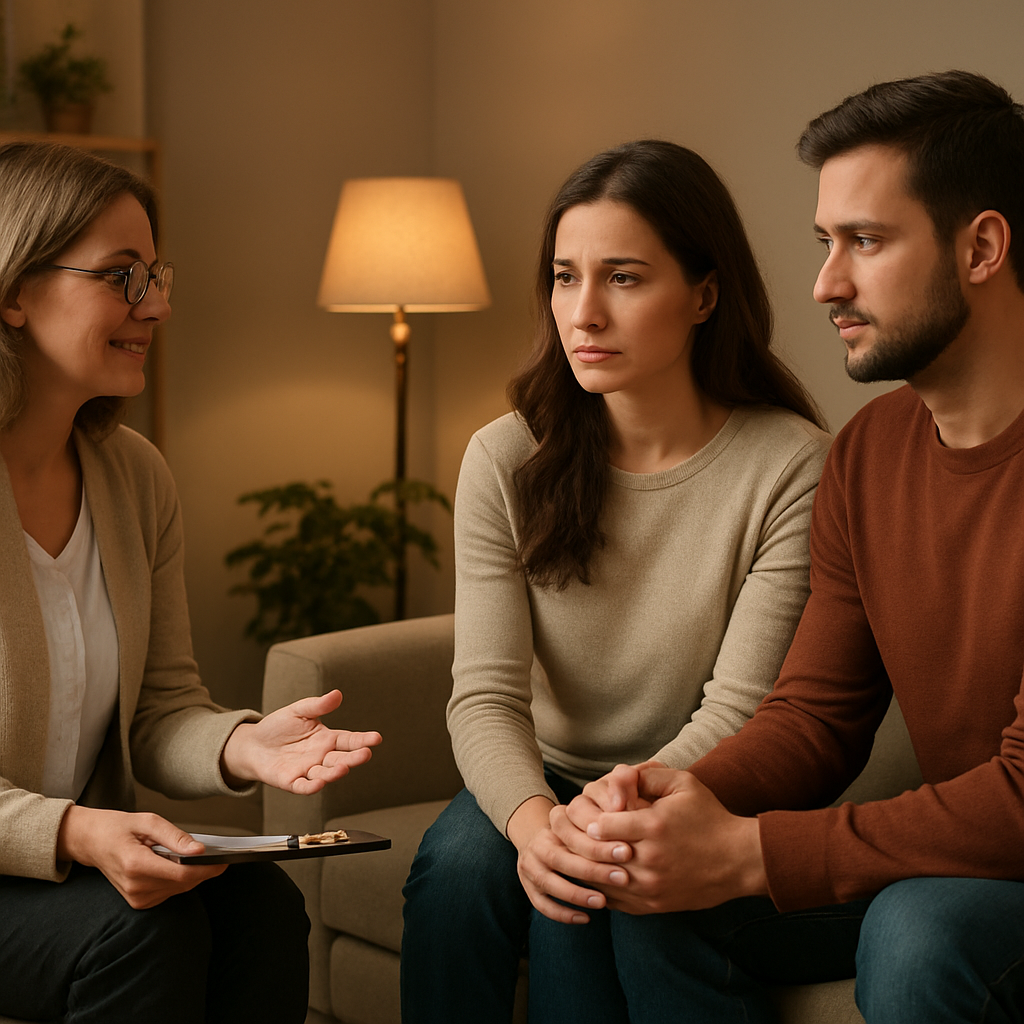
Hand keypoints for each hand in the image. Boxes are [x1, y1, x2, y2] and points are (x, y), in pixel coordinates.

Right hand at [57, 805, 225, 908]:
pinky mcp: (139, 902)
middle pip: (184, 883)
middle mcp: (135, 886)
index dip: (207, 869)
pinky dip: (179, 879)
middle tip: (219, 855)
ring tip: (197, 856)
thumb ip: (175, 837)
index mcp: (136, 865)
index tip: (224, 860)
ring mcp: (136, 898)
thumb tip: (199, 850)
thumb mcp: (148, 821)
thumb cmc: (118, 828)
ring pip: (179, 889)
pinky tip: (178, 865)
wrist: (92, 842)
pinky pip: (170, 892)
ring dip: (192, 874)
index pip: (181, 874)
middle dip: (203, 870)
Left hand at [221, 689, 381, 793]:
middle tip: (365, 754)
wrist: (253, 744)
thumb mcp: (299, 710)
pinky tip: (319, 783)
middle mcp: (321, 757)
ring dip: (335, 773)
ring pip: (325, 773)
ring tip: (343, 768)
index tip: (376, 738)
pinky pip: (304, 786)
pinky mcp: (292, 781)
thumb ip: (319, 705)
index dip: (363, 739)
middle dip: (354, 758)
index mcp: (327, 739)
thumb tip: (337, 694)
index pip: (349, 740)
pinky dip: (311, 786)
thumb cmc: (278, 727)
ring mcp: (308, 770)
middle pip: (342, 758)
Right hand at [508, 795, 630, 924]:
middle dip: (595, 870)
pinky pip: (543, 905)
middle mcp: (539, 845)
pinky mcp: (528, 888)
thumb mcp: (587, 816)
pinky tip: (586, 918)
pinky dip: (563, 914)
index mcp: (552, 824)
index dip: (601, 844)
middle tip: (623, 878)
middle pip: (562, 859)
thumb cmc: (577, 828)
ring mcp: (530, 867)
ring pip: (551, 884)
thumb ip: (605, 816)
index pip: (574, 834)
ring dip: (578, 894)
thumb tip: (625, 809)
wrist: (542, 837)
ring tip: (603, 901)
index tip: (627, 851)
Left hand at [556, 768, 767, 913]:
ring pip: (600, 881)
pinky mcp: (653, 905)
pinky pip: (614, 901)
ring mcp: (650, 887)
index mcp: (654, 826)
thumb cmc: (709, 817)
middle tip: (564, 832)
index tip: (584, 813)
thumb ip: (648, 775)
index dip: (590, 817)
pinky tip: (594, 876)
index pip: (602, 824)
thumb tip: (617, 773)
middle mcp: (649, 859)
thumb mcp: (683, 784)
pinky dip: (599, 889)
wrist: (738, 861)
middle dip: (577, 842)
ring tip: (572, 854)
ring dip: (584, 868)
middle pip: (595, 854)